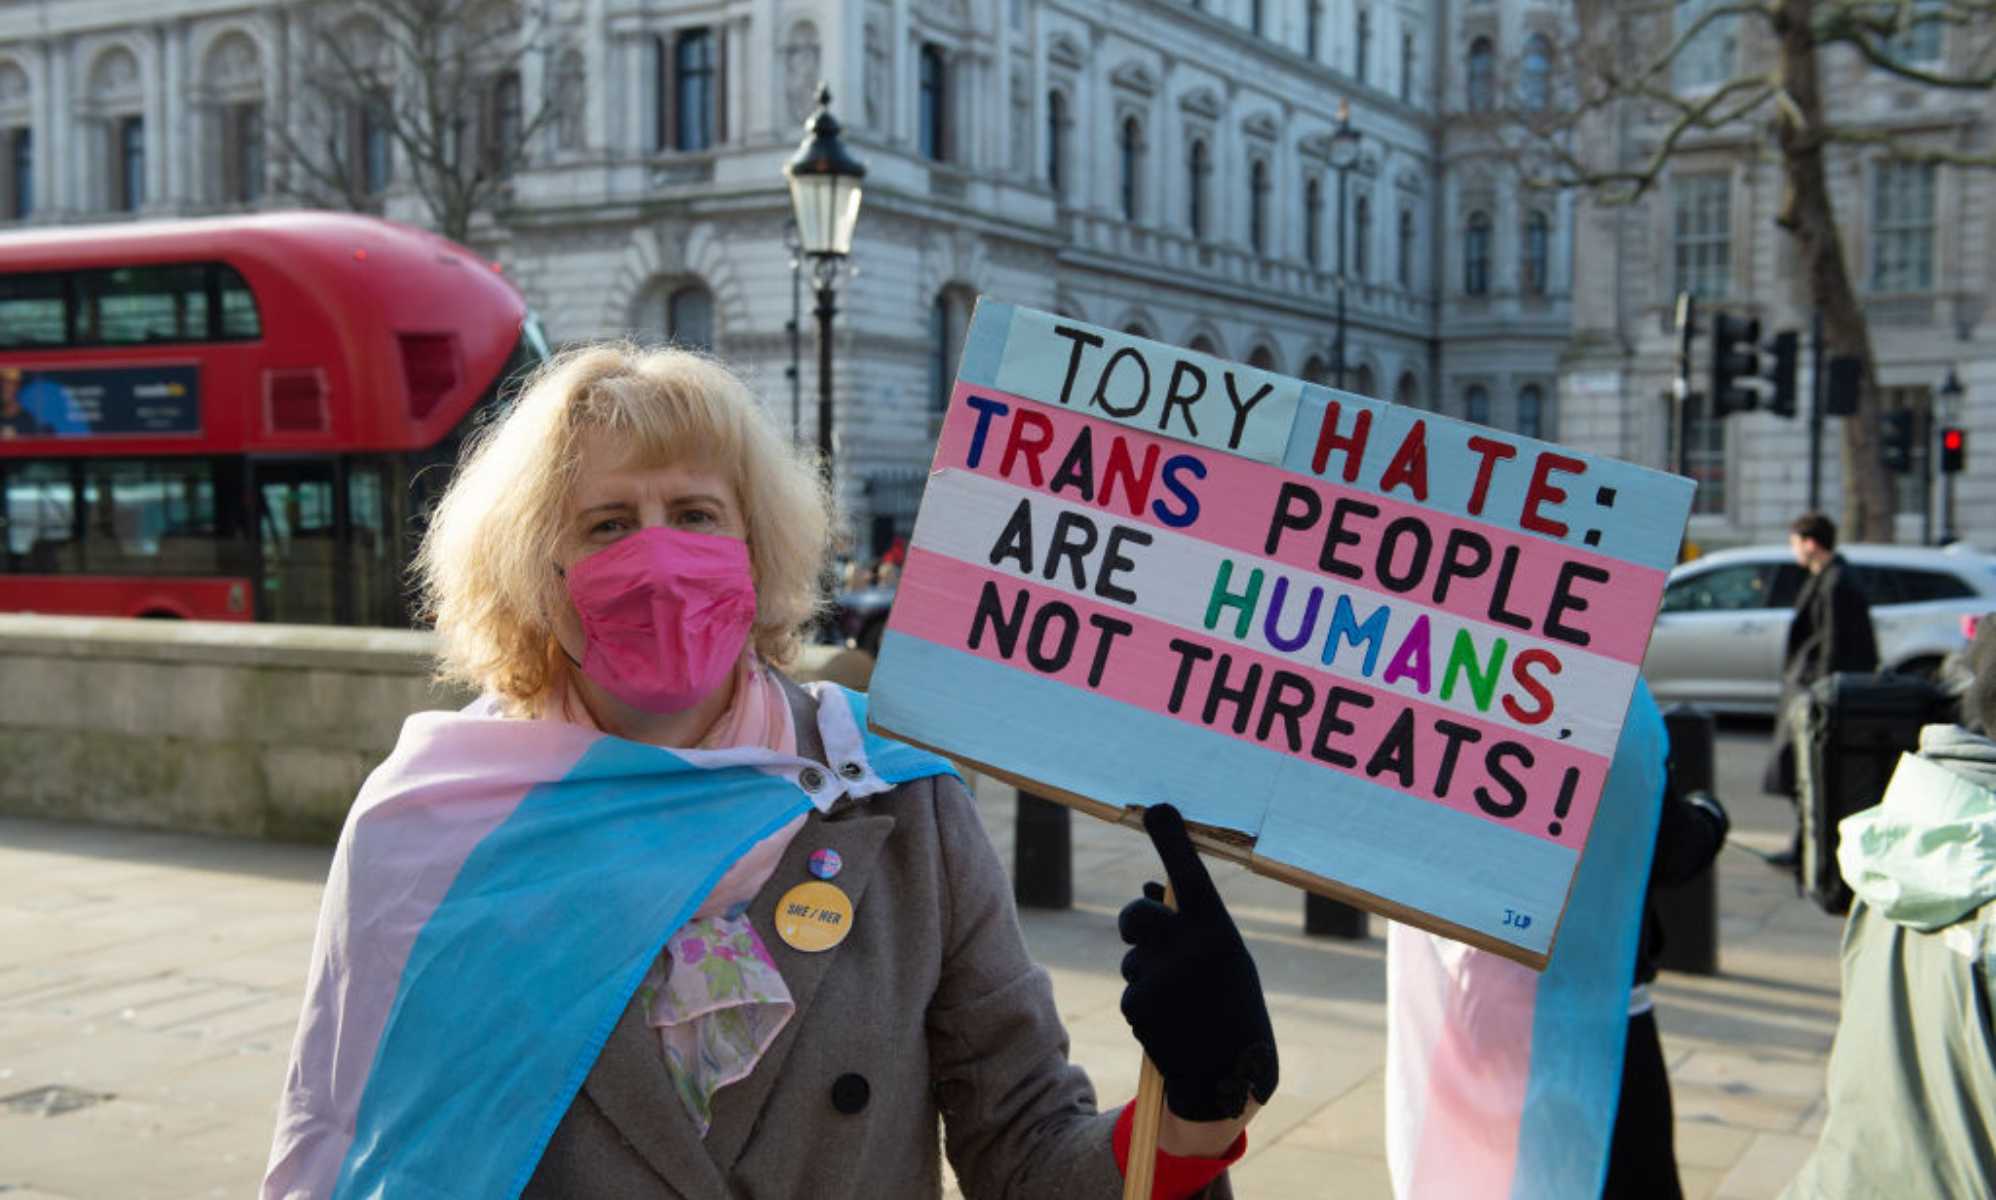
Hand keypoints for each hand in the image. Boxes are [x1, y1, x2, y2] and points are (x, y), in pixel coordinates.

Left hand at [1118, 804, 1277, 1122]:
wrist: (1232, 1076)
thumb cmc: (1231, 1007)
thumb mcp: (1223, 959)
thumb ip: (1191, 924)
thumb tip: (1147, 883)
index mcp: (1218, 930)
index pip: (1189, 873)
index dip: (1172, 839)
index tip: (1158, 807)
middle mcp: (1190, 947)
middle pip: (1135, 915)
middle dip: (1133, 924)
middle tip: (1142, 935)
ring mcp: (1163, 976)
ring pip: (1132, 960)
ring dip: (1145, 976)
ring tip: (1181, 1004)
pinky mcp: (1140, 1006)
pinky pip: (1131, 994)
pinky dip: (1144, 1009)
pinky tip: (1171, 1026)